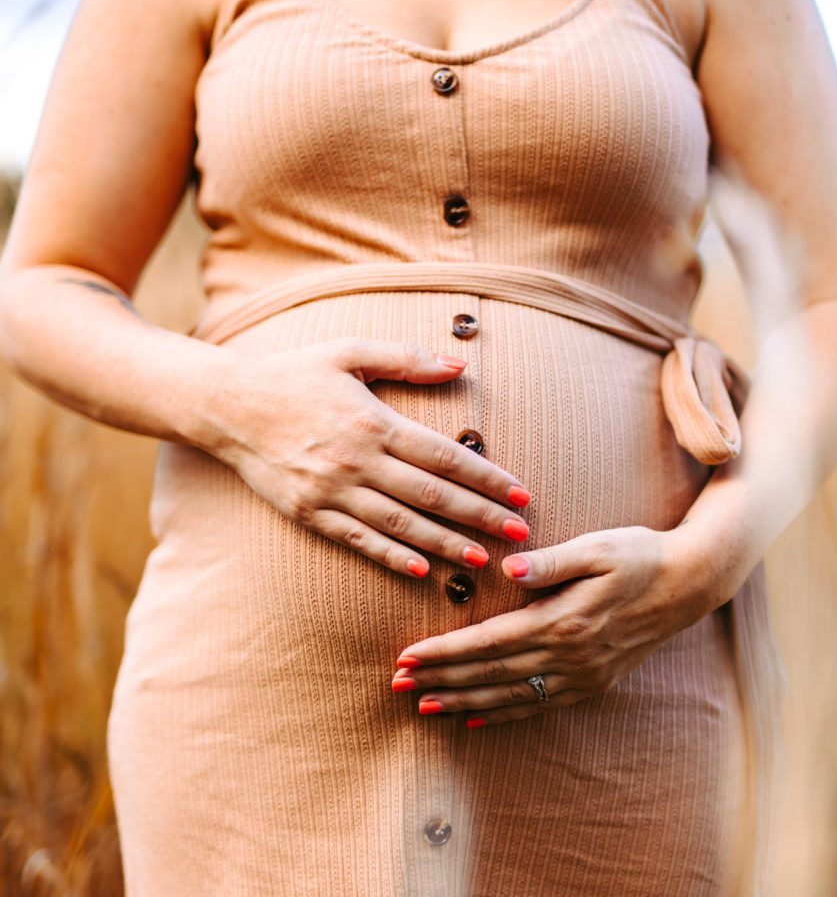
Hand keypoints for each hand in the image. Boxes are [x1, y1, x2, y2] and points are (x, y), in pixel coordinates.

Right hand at [210, 337, 530, 576]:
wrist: (229, 406)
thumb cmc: (295, 374)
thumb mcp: (350, 351)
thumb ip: (407, 358)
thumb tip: (461, 365)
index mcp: (373, 422)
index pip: (444, 457)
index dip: (487, 478)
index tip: (521, 494)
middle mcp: (356, 462)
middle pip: (432, 497)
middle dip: (482, 517)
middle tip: (520, 534)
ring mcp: (332, 492)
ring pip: (401, 526)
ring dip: (447, 544)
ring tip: (483, 558)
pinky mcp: (311, 514)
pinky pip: (359, 541)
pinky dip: (393, 558)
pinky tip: (424, 570)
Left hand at [392, 525, 717, 722]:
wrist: (689, 583)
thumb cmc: (638, 555)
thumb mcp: (598, 548)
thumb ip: (552, 562)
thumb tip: (508, 569)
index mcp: (564, 620)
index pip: (489, 642)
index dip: (445, 651)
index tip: (407, 656)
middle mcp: (569, 655)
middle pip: (491, 674)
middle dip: (441, 681)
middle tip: (398, 686)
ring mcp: (582, 675)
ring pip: (510, 696)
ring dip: (464, 703)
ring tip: (425, 708)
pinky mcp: (592, 682)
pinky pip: (538, 705)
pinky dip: (503, 715)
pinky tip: (477, 721)